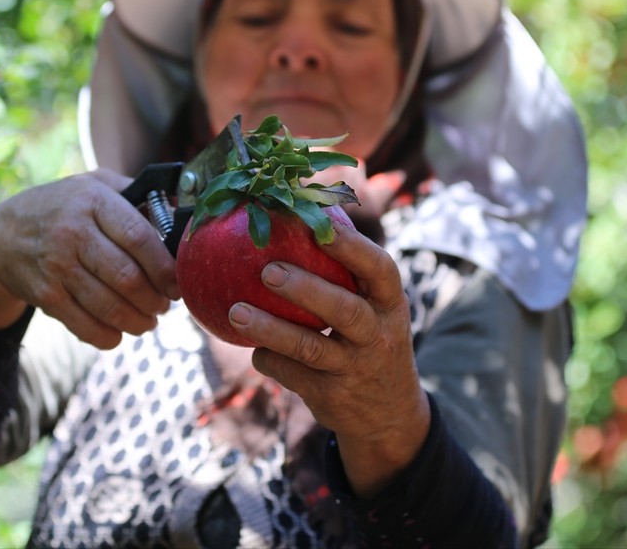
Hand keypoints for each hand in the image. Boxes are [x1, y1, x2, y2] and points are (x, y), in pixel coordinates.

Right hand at [0, 169, 177, 347]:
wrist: (2, 236)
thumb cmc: (63, 208)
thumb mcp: (96, 185)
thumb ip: (140, 195)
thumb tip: (186, 214)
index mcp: (93, 200)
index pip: (139, 237)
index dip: (165, 266)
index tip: (178, 282)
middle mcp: (73, 231)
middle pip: (127, 277)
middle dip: (155, 299)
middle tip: (165, 305)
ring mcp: (56, 265)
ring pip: (109, 305)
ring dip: (137, 321)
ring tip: (148, 321)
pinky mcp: (45, 295)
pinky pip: (84, 325)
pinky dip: (108, 336)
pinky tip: (119, 333)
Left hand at [227, 222, 429, 497]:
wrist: (389, 413)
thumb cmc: (370, 338)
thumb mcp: (376, 308)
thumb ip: (348, 273)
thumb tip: (302, 213)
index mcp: (391, 305)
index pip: (380, 270)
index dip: (353, 247)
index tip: (321, 227)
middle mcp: (378, 336)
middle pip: (344, 311)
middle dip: (306, 289)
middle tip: (267, 270)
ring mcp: (355, 369)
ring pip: (310, 348)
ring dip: (271, 330)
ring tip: (236, 312)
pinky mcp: (331, 396)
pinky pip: (291, 374)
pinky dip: (268, 358)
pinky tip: (253, 347)